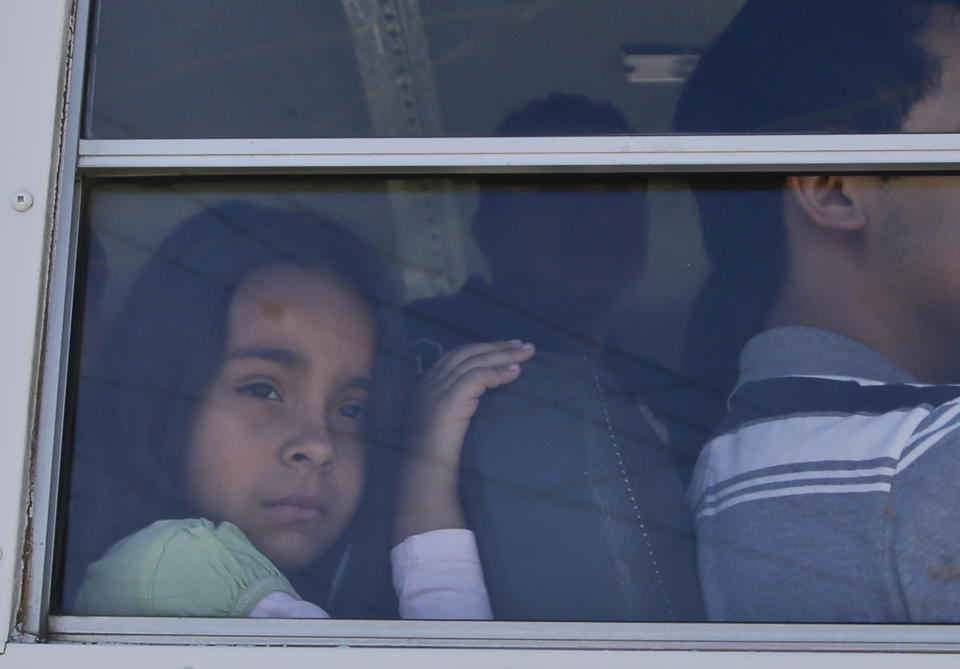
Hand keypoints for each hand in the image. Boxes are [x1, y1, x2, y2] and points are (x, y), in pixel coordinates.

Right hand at [416, 340, 535, 468]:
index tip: (509, 346)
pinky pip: (476, 378)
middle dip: (498, 346)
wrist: (425, 479)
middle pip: (467, 354)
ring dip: (504, 356)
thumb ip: (460, 407)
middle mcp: (429, 385)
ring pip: (474, 362)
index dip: (483, 348)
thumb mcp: (449, 425)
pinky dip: (497, 373)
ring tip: (527, 354)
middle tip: (524, 345)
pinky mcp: (447, 403)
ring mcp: (436, 393)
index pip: (457, 356)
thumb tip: (487, 396)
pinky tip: (515, 373)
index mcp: (426, 387)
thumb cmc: (439, 459)